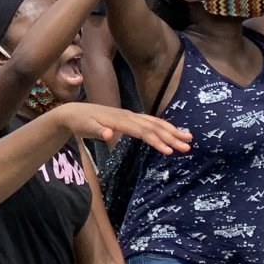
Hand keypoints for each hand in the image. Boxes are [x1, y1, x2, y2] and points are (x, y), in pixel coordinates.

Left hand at [57, 102, 191, 153]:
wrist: (74, 112)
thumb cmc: (80, 122)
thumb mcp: (85, 128)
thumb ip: (97, 131)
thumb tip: (109, 134)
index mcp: (120, 120)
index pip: (142, 132)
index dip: (156, 141)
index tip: (169, 151)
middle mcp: (129, 116)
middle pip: (154, 126)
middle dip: (171, 137)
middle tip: (187, 147)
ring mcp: (130, 115)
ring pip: (155, 122)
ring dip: (172, 130)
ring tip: (189, 138)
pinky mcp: (130, 118)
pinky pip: (150, 121)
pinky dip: (163, 125)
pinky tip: (173, 131)